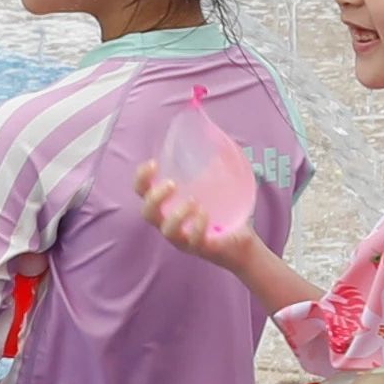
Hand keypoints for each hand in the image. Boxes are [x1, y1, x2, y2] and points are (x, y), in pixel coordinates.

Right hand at [140, 161, 283, 283]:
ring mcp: (183, 239)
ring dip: (176, 215)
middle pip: (147, 214)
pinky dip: (196, 227)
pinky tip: (205, 215)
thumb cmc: (224, 212)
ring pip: (167, 231)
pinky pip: (192, 242)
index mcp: (168, 206)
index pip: (143, 193)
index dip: (141, 179)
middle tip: (172, 184)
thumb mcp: (214, 185)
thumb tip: (211, 134)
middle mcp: (170, 224)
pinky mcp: (200, 249)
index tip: (153, 164)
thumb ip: (207, 166)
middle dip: (154, 197)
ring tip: (194, 202)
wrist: (242, 241)